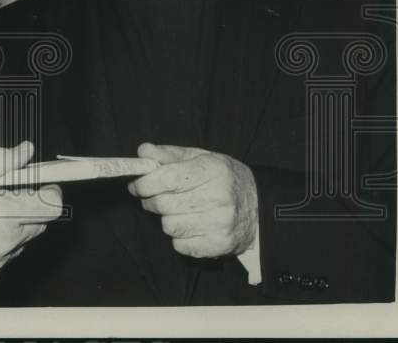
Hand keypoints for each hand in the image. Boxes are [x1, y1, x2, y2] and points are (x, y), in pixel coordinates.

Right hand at [0, 141, 62, 283]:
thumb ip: (3, 160)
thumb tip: (25, 151)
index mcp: (5, 215)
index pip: (52, 207)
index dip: (51, 191)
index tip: (42, 183)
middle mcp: (6, 244)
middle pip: (39, 224)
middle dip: (29, 206)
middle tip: (5, 191)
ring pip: (21, 241)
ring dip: (13, 225)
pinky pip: (3, 256)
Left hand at [127, 143, 257, 258]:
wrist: (260, 208)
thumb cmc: (224, 179)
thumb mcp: (201, 158)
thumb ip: (170, 154)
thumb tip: (143, 151)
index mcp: (212, 171)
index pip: (166, 179)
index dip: (145, 183)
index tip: (137, 184)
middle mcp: (218, 198)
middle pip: (163, 204)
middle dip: (151, 200)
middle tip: (155, 196)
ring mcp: (219, 225)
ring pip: (168, 226)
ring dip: (167, 218)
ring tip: (179, 210)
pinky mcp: (219, 245)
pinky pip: (180, 245)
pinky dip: (179, 236)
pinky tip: (191, 225)